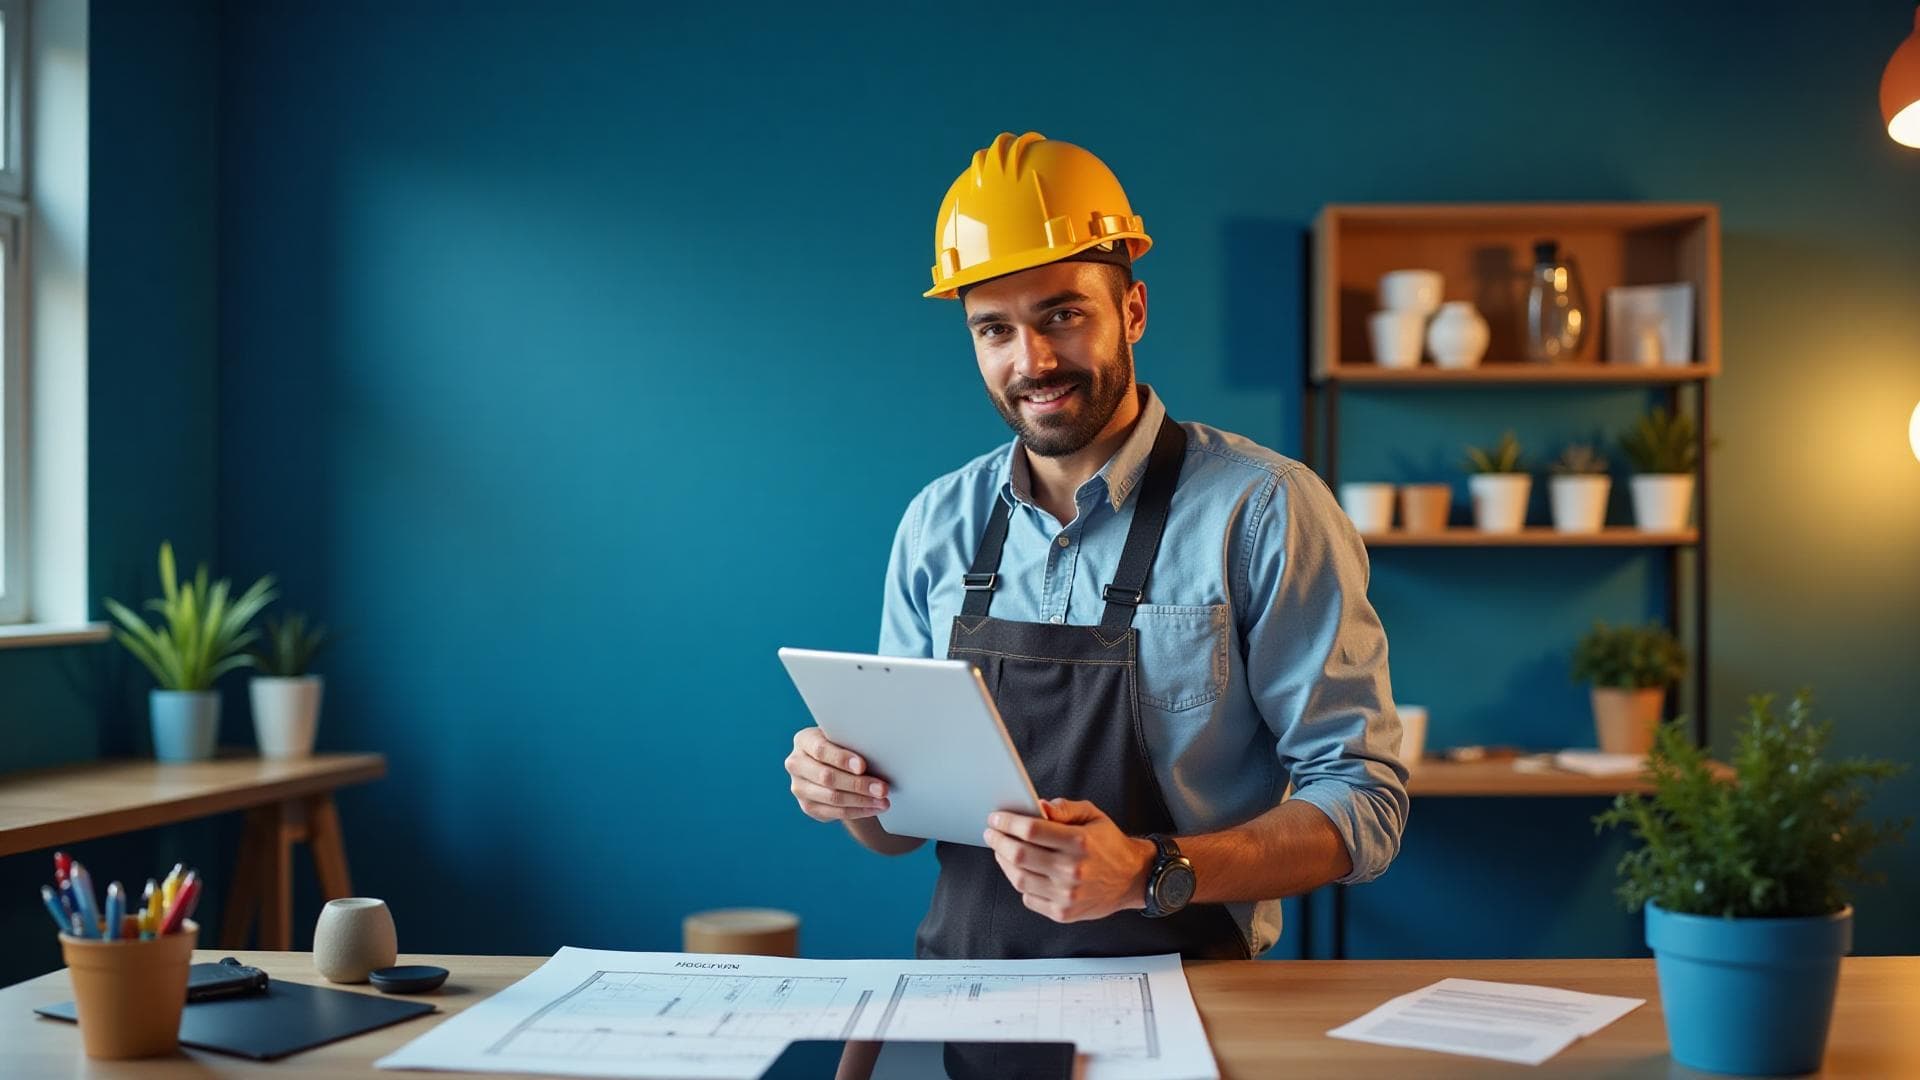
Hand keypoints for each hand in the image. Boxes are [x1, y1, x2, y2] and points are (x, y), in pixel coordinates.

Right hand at [786, 727, 890, 822]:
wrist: (831, 763)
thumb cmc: (843, 745)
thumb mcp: (844, 738)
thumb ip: (853, 743)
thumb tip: (878, 754)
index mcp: (804, 740)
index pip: (821, 750)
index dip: (842, 759)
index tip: (862, 766)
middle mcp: (796, 764)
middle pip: (827, 777)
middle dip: (858, 784)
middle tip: (882, 788)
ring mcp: (799, 787)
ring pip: (832, 798)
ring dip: (861, 801)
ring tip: (883, 800)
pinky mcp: (808, 806)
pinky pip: (835, 812)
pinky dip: (858, 811)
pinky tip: (874, 808)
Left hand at [983, 798, 1155, 923]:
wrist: (1132, 879)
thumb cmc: (1110, 845)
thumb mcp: (1092, 815)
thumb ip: (1064, 808)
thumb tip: (1037, 806)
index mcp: (1079, 842)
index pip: (1031, 830)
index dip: (1008, 822)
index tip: (996, 818)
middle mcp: (1072, 870)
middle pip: (1019, 854)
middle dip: (998, 840)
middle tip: (991, 832)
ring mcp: (1066, 894)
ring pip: (1019, 878)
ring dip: (1003, 861)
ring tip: (1000, 850)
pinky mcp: (1062, 912)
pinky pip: (1028, 897)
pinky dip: (1019, 882)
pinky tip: (1020, 870)